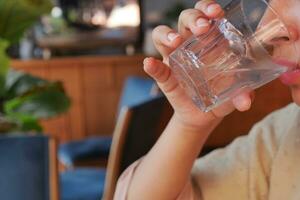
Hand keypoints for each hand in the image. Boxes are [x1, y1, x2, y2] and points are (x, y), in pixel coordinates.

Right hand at [144, 0, 254, 130]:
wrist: (204, 116)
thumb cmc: (221, 95)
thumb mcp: (235, 93)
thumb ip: (243, 94)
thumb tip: (245, 102)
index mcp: (209, 41)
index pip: (205, 15)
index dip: (208, 8)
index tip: (216, 12)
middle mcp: (188, 44)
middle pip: (184, 20)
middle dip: (193, 18)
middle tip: (202, 28)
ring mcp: (173, 59)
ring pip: (162, 35)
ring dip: (167, 34)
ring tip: (175, 41)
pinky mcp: (164, 76)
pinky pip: (155, 68)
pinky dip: (151, 65)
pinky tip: (150, 63)